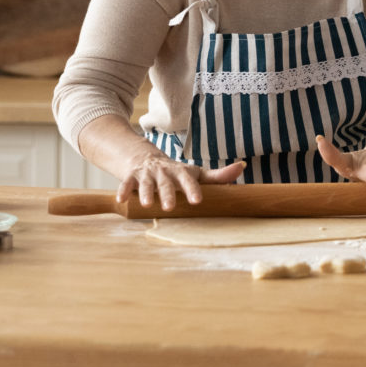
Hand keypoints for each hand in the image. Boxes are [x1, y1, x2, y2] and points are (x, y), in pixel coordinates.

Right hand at [117, 147, 244, 212]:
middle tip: (169, 207)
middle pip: (166, 183)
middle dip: (167, 194)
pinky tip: (123, 200)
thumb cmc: (176, 172)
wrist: (146, 158)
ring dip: (145, 193)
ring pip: (146, 184)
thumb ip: (217, 176)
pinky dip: (124, 191)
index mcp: (181, 172)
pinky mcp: (132, 177)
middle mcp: (164, 172)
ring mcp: (147, 175)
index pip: (189, 180)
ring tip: (146, 204)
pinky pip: (126, 184)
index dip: (193, 189)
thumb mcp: (195, 173)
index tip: (197, 200)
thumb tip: (242, 167)